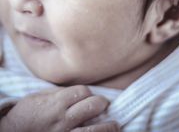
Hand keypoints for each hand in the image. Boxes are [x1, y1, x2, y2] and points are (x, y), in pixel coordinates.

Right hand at [0, 85, 119, 131]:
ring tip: (115, 125)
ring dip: (108, 126)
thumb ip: (57, 92)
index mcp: (56, 103)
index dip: (87, 92)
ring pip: (95, 130)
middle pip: (92, 106)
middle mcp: (63, 119)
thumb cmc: (25, 115)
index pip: (83, 91)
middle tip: (104, 105)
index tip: (88, 95)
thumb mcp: (37, 97)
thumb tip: (74, 90)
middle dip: (101, 103)